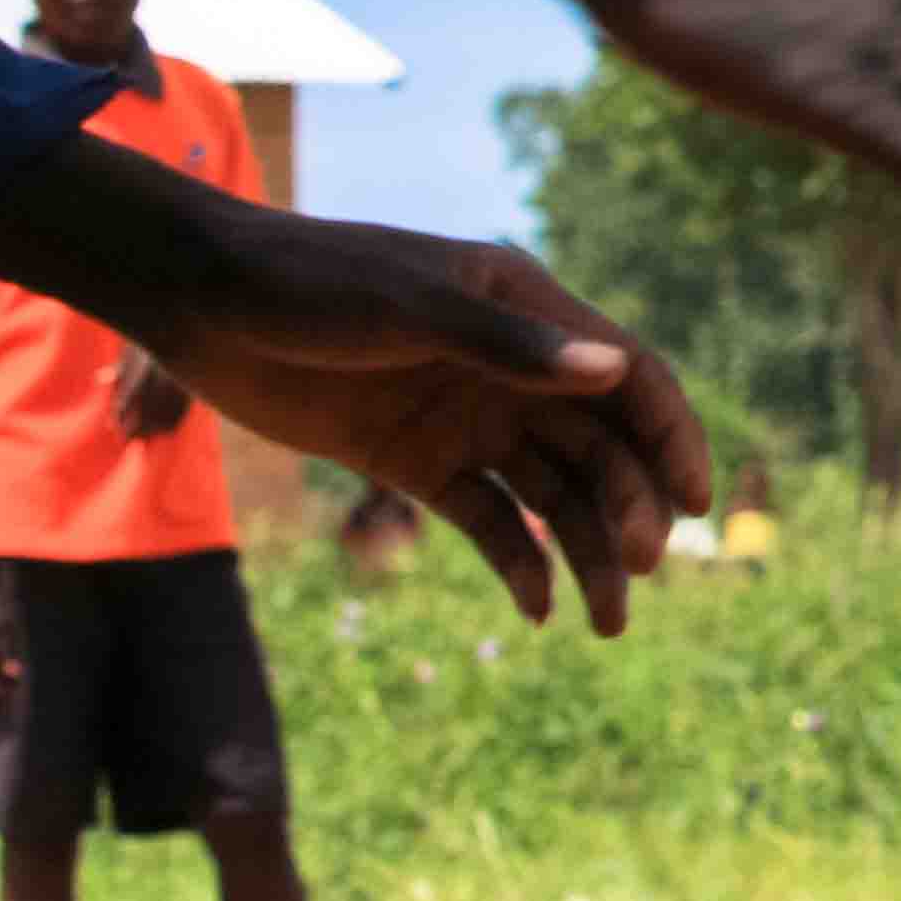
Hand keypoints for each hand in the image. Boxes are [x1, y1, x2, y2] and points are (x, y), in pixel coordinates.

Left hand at [120, 216, 712, 637]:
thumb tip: (615, 373)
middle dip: (630, 508)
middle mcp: (512, 368)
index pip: (630, 378)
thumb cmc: (311, 282)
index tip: (696, 503)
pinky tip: (538, 609)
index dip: (672, 437)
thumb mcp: (410, 308)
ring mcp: (466, 417)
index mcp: (529, 311)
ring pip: (553, 493)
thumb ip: (509, 346)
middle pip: (602, 446)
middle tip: (637, 570)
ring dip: (589, 551)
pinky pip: (486, 521)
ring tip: (607, 618)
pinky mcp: (416, 461)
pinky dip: (519, 563)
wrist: (204, 303)